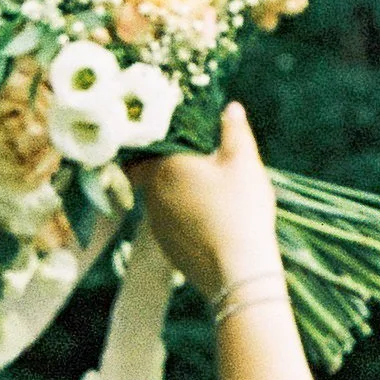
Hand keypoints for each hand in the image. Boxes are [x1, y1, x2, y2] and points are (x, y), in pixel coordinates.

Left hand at [132, 100, 281, 298]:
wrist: (238, 271)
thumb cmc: (240, 209)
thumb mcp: (244, 163)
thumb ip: (235, 131)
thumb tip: (231, 108)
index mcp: (164, 168)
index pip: (136, 155)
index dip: (144, 148)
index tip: (160, 143)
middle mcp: (152, 197)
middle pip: (151, 179)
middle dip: (169, 172)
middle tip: (196, 166)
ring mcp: (158, 227)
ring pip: (162, 205)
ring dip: (178, 199)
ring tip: (208, 196)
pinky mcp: (169, 252)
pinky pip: (172, 229)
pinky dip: (185, 224)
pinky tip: (210, 225)